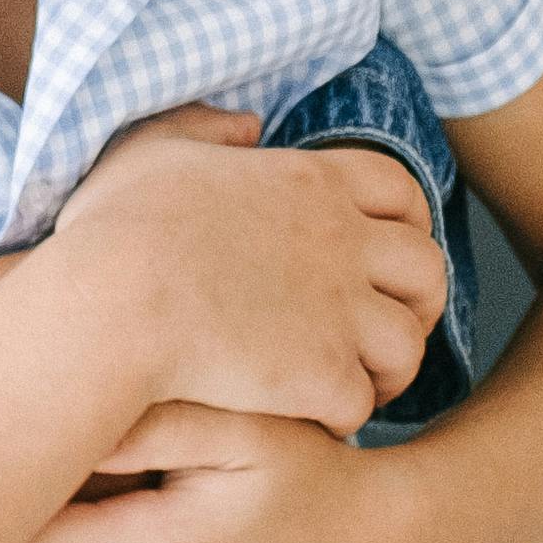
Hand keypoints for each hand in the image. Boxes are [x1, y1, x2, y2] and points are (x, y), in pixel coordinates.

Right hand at [32, 108, 444, 435]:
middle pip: (428, 267)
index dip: (409, 220)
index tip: (390, 248)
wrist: (114, 303)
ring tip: (360, 383)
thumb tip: (247, 125)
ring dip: (391, 367)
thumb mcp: (152, 150)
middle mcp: (342, 241)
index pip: (401, 190)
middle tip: (390, 324)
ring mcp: (340, 310)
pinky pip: (362, 401)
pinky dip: (344, 413)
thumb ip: (204, 127)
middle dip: (420, 300)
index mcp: (311, 182)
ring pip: (409, 343)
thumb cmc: (119, 227)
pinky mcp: (323, 373)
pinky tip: (313, 417)